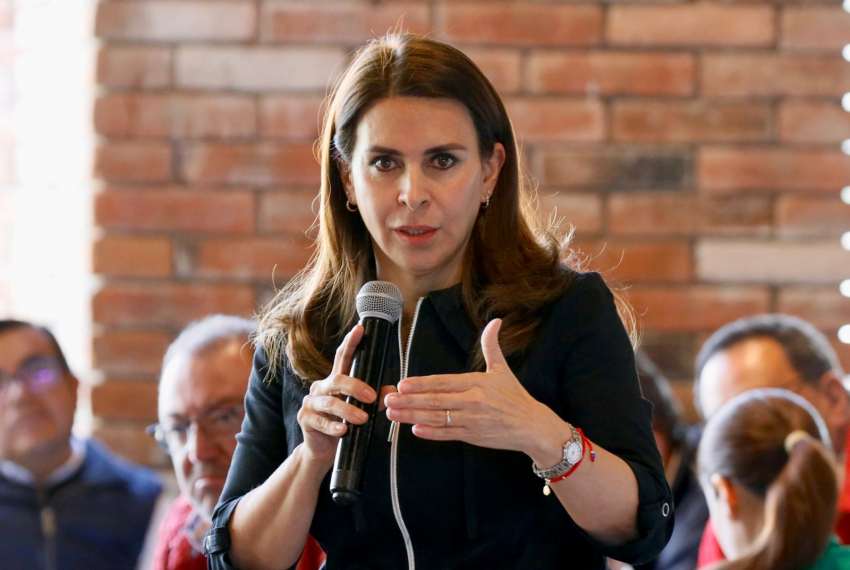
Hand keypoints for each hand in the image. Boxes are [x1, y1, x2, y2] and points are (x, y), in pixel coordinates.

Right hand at [296, 325, 395, 467]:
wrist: (322, 450)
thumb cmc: (343, 425)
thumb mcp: (360, 410)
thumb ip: (375, 400)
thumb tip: (391, 391)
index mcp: (334, 381)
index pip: (342, 358)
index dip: (350, 343)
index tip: (360, 329)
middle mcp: (321, 388)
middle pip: (338, 380)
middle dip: (356, 386)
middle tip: (371, 396)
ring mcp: (311, 403)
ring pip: (329, 402)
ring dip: (347, 410)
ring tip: (362, 419)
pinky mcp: (305, 419)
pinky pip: (320, 421)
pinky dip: (333, 427)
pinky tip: (342, 431)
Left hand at [384, 319, 563, 455]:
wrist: (532, 426)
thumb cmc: (516, 398)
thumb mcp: (503, 369)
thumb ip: (491, 345)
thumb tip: (495, 322)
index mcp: (476, 383)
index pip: (443, 382)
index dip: (421, 383)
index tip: (403, 383)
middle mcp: (472, 402)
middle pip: (435, 401)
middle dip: (409, 401)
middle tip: (388, 399)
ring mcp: (472, 421)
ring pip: (437, 418)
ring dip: (413, 416)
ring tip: (393, 414)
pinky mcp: (473, 437)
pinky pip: (448, 435)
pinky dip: (431, 433)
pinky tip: (415, 430)